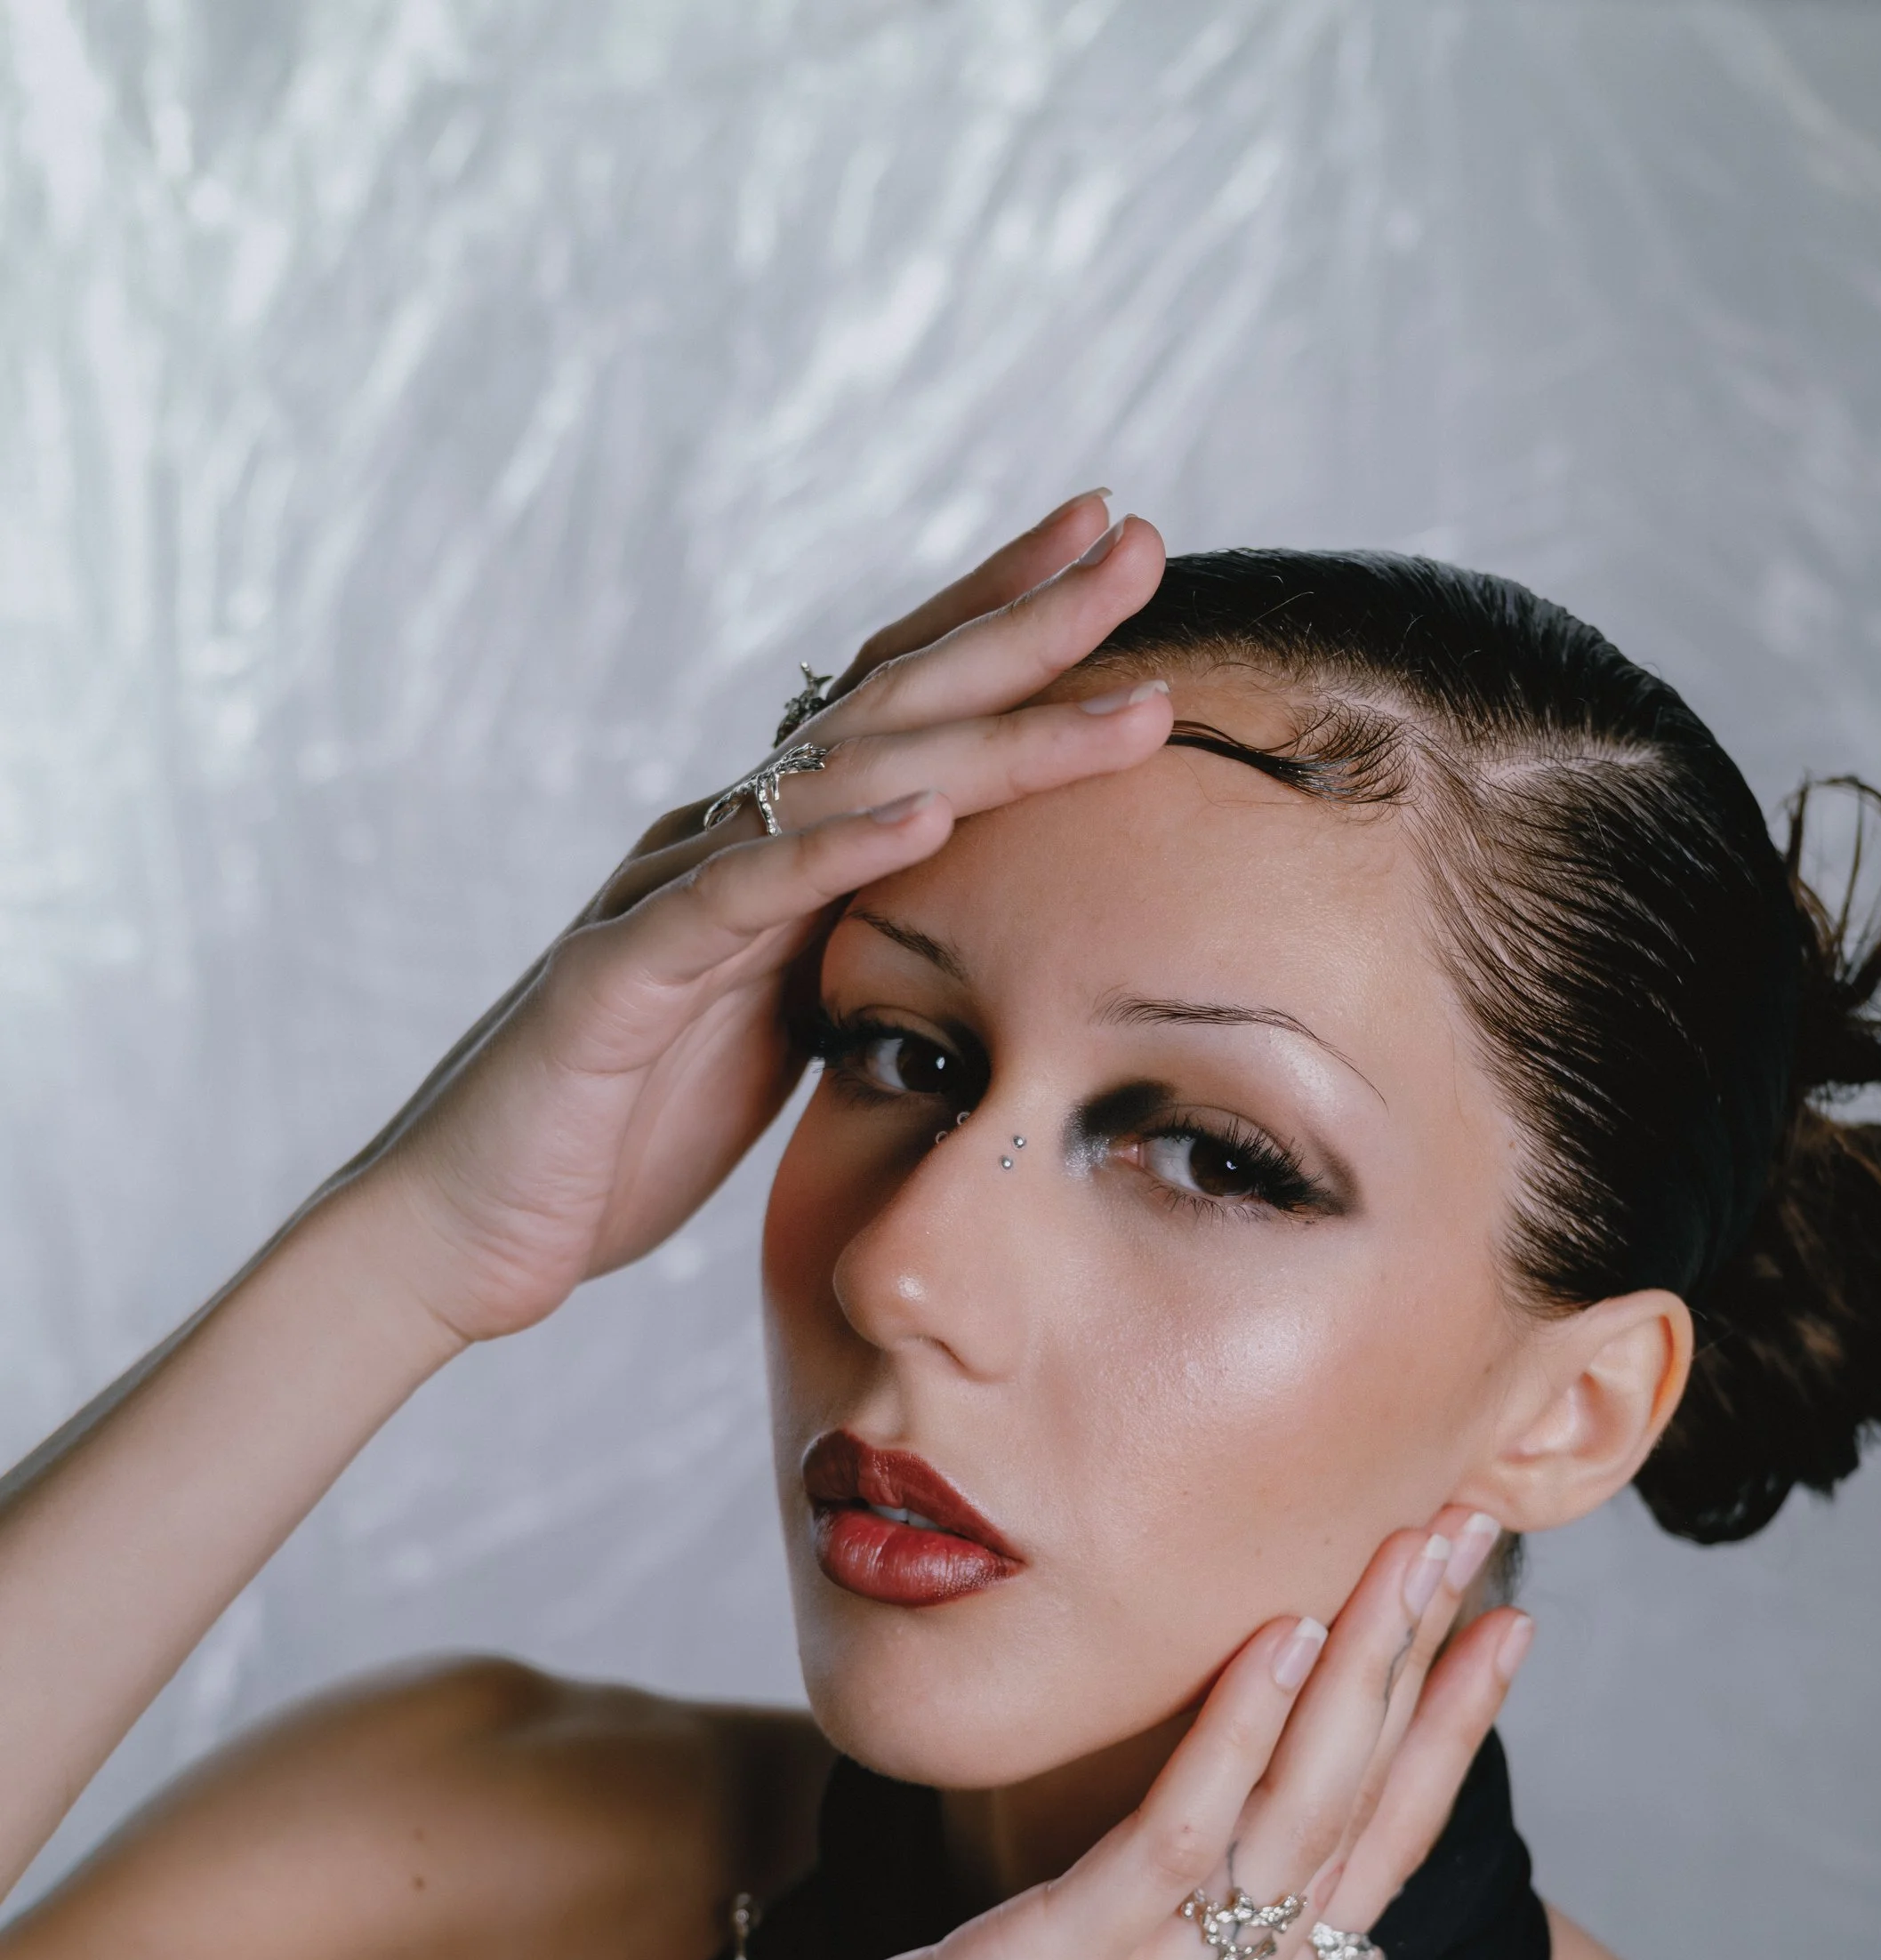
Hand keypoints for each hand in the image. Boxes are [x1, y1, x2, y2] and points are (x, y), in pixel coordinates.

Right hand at [345, 495, 1172, 1344]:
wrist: (462, 1225)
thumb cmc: (618, 1134)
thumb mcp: (776, 1033)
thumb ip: (848, 956)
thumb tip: (957, 926)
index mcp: (764, 855)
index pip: (901, 712)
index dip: (1006, 627)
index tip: (1120, 550)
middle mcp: (718, 843)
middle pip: (889, 704)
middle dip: (1021, 620)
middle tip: (1137, 532)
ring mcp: (667, 899)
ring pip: (842, 782)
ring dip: (982, 725)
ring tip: (1099, 668)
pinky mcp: (620, 982)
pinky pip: (738, 903)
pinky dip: (837, 853)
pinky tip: (931, 816)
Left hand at [662, 1516, 1532, 1959]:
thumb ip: (1157, 1907)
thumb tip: (1205, 1780)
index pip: (1380, 1852)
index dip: (1450, 1732)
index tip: (1504, 1618)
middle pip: (1365, 1817)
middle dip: (1431, 1662)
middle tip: (1478, 1530)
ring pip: (1299, 1815)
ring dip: (1367, 1669)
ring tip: (1413, 1550)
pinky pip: (1179, 1840)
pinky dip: (1238, 1732)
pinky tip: (1280, 1634)